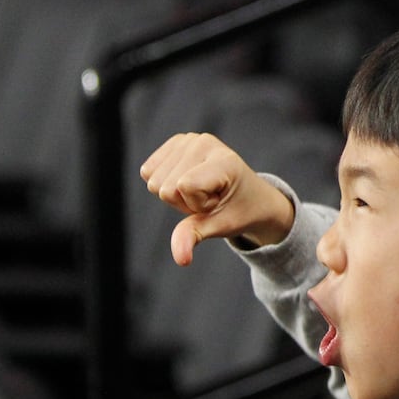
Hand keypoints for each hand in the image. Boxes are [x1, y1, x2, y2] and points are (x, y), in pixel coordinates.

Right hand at [140, 132, 295, 264]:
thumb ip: (194, 235)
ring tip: (200, 190)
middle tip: (209, 198)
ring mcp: (189, 139)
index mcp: (223, 160)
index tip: (217, 204)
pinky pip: (147, 171)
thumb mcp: (221, 226)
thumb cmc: (239, 210)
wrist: (250, 196)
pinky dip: (164, 182)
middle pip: (163, 186)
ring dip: (174, 193)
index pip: (182, 187)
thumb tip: (180, 259)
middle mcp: (204, 142)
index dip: (196, 205)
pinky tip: (188, 180)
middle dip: (183, 201)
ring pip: (152, 179)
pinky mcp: (176, 142)